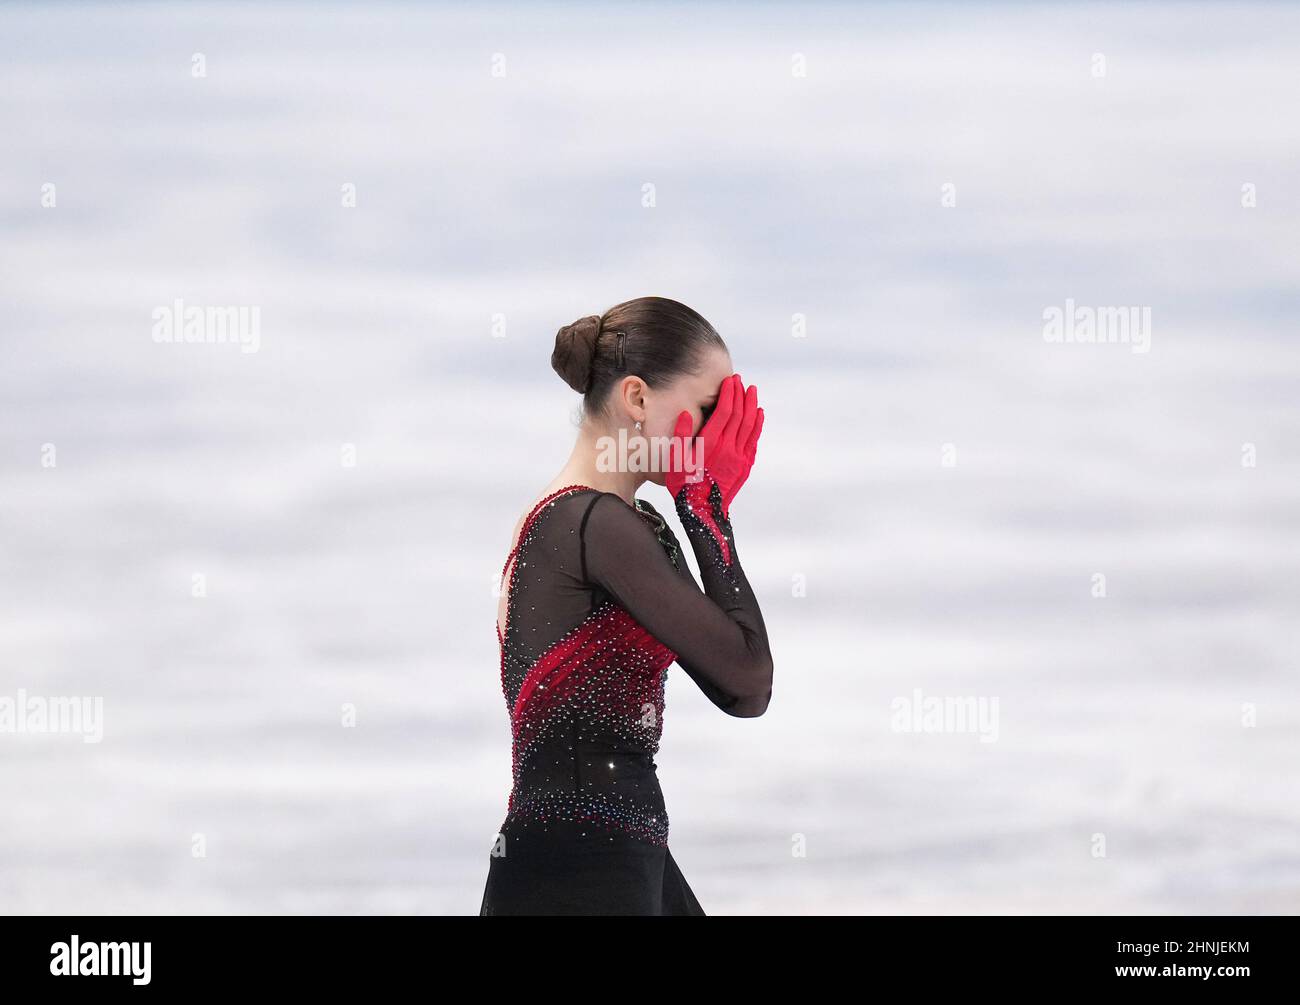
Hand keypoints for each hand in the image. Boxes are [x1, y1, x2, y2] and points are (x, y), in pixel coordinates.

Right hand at [666, 373, 763, 516]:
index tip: (730, 381)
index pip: (724, 411)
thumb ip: (681, 435)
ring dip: (751, 406)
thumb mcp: (675, 460)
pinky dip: (758, 424)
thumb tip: (686, 414)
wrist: (703, 511)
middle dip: (740, 395)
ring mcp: (739, 456)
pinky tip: (759, 414)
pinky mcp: (745, 465)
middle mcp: (727, 447)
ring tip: (752, 391)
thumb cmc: (684, 486)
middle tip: (740, 381)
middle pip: (739, 414)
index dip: (729, 394)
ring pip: (749, 425)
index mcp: (710, 444)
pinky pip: (754, 440)